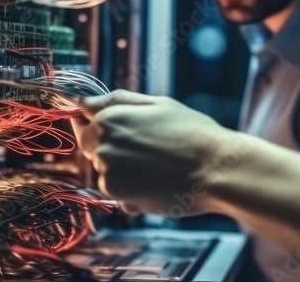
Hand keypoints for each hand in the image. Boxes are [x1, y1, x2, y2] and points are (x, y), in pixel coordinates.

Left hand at [72, 90, 244, 215]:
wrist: (214, 169)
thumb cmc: (192, 132)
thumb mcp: (158, 104)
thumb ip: (117, 101)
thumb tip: (84, 102)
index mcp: (109, 118)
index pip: (84, 123)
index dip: (104, 128)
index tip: (126, 135)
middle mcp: (103, 145)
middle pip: (93, 149)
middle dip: (113, 150)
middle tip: (149, 151)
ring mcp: (108, 174)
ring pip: (106, 173)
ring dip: (123, 172)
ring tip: (159, 167)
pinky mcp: (119, 197)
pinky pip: (118, 193)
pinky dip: (132, 190)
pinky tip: (159, 182)